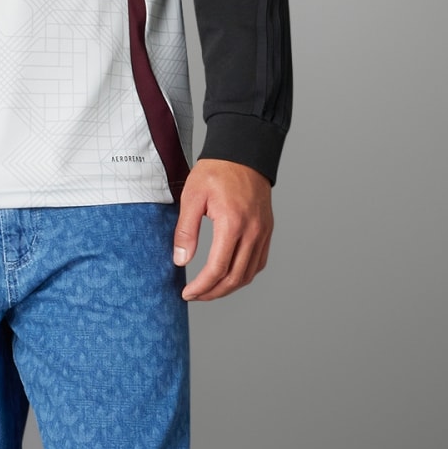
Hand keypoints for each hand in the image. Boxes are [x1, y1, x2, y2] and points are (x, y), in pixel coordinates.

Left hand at [172, 160, 273, 301]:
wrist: (244, 153)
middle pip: (235, 278)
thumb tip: (181, 260)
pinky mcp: (267, 230)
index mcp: (232, 224)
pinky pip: (259, 262)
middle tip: (195, 296)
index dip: (201, 287)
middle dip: (213, 293)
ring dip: (229, 287)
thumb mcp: (192, 197)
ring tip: (209, 290)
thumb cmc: (216, 171)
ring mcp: (263, 232)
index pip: (217, 269)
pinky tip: (229, 276)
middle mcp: (252, 232)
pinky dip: (244, 275)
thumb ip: (186, 231)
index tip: (187, 293)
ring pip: (249, 274)